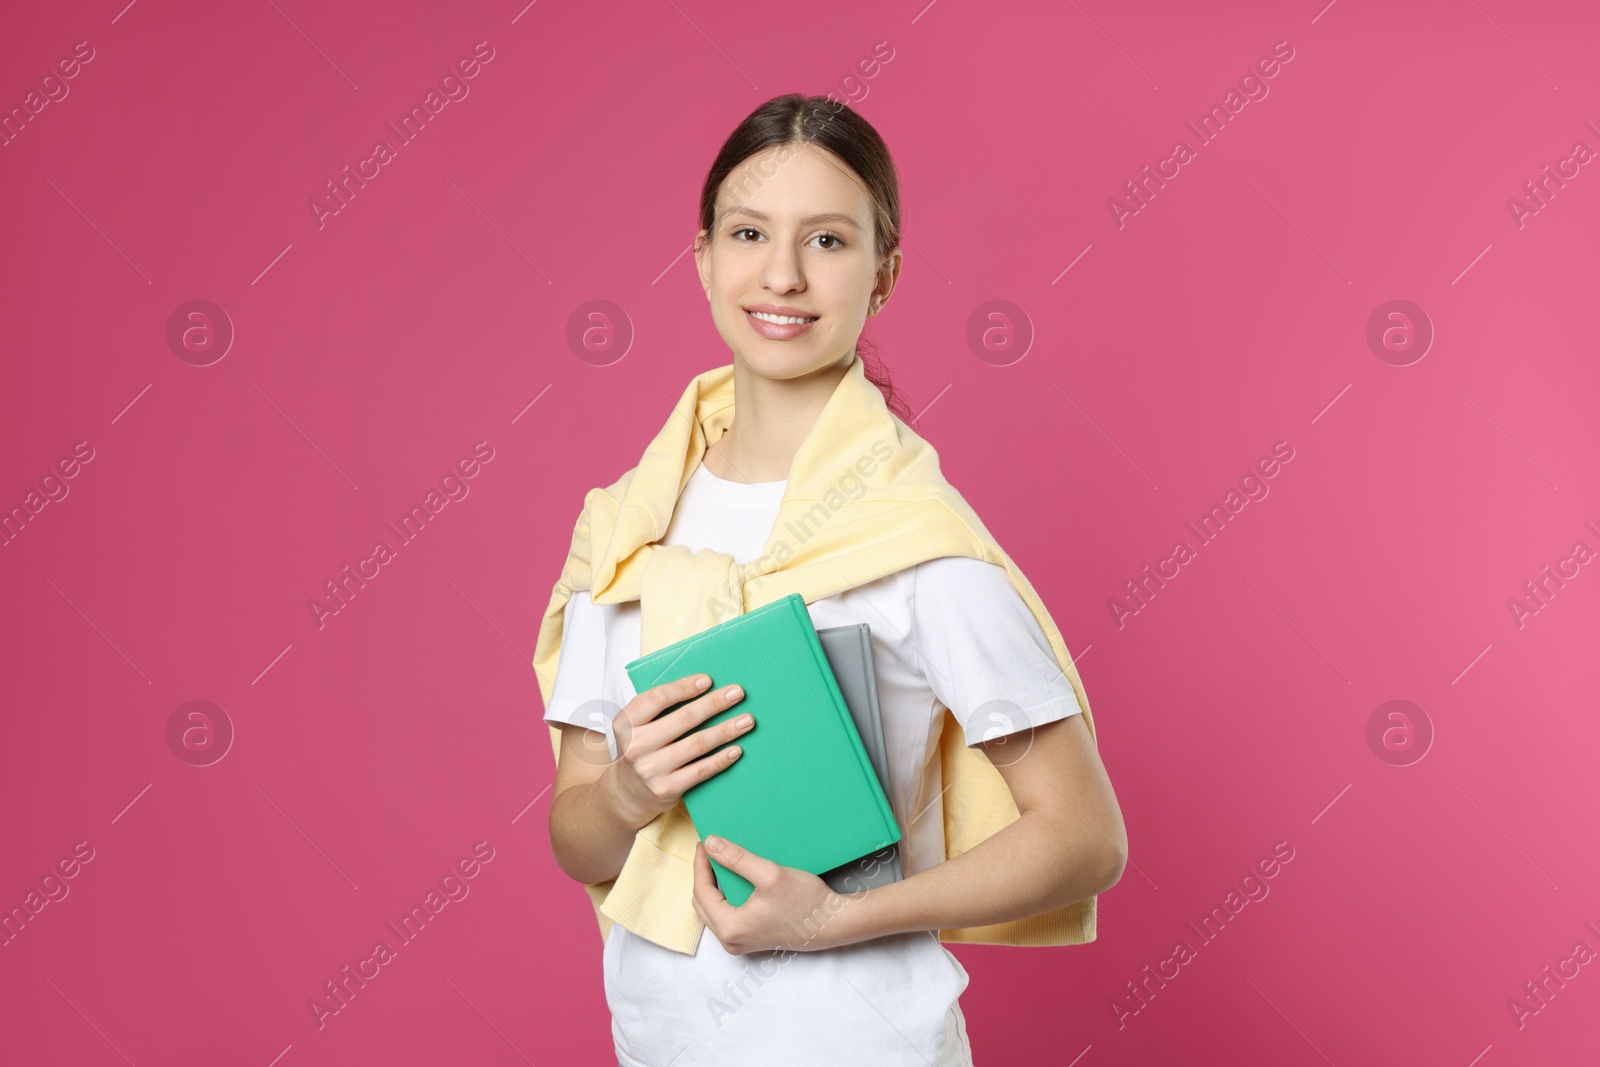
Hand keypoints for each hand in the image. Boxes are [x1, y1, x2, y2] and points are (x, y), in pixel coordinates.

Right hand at [600, 674, 755, 827]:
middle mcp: (636, 746)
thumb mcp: (636, 727)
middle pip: (683, 719)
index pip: (657, 698)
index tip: (708, 680)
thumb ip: (659, 709)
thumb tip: (704, 688)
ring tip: (747, 721)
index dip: (683, 687)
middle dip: (715, 703)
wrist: (626, 795)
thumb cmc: (639, 751)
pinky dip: (722, 759)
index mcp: (626, 723)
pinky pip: (701, 770)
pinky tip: (737, 749)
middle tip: (738, 693)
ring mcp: (652, 769)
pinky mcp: (667, 789)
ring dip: (726, 730)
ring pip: (697, 744)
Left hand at [691, 836, 860, 954]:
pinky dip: (725, 896)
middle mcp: (730, 940)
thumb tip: (710, 843)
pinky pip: (726, 915)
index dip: (701, 863)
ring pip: (713, 909)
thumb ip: (736, 859)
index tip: (704, 841)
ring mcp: (739, 943)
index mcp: (730, 928)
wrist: (832, 922)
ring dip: (714, 885)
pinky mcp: (750, 939)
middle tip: (711, 849)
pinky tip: (735, 878)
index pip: (702, 891)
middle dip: (704, 875)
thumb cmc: (805, 901)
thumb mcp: (769, 874)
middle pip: (703, 902)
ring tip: (721, 860)